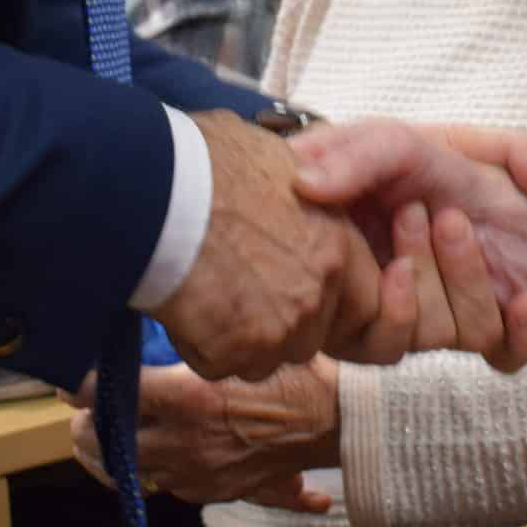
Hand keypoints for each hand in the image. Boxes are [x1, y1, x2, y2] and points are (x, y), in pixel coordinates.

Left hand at [70, 362, 337, 512]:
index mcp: (185, 398)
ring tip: (110, 431)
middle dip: (86, 424)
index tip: (74, 375)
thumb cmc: (295, 371)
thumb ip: (191, 343)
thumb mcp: (241, 345)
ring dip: (110, 452)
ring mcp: (193, 473)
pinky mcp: (209, 491)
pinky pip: (162, 484)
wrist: (339, 422)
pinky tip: (157, 447)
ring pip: (124, 472)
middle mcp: (181, 442)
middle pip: (99, 444)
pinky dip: (150, 467)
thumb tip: (148, 330)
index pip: (105, 394)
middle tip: (87, 406)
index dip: (81, 384)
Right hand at [153, 112, 413, 379]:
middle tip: (239, 290)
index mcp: (336, 245)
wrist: (158, 191)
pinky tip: (182, 301)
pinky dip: (200, 344)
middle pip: (312, 337)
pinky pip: (220, 363)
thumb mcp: (279, 164)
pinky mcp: (234, 351)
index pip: (368, 304)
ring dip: (240, 339)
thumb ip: (305, 199)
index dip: (335, 308)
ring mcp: (277, 327)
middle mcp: (316, 292)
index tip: (303, 298)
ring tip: (206, 289)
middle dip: (281, 326)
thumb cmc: (209, 163)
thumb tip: (303, 192)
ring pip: (266, 357)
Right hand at [293, 118, 526, 354]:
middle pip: (377, 328)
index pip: (326, 295)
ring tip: (458, 220)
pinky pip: (497, 355)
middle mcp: (392, 296)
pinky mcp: (492, 331)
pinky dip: (517, 333)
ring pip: (435, 337)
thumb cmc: (460, 161)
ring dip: (459, 283)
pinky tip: (526, 300)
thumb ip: (363, 153)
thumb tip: (305, 184)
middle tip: (417, 210)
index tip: (366, 222)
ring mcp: (441, 318)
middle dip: (405, 266)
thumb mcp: (404, 139)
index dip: (342, 272)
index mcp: (358, 256)